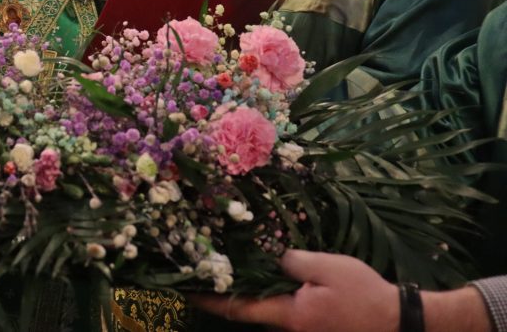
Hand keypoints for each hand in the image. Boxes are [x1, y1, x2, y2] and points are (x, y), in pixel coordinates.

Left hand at [191, 250, 398, 331]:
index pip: (238, 309)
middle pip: (251, 311)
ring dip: (254, 293)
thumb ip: (293, 262)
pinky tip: (273, 278)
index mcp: (288, 315)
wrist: (400, 323)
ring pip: (269, 311)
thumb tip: (271, 259)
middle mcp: (289, 330)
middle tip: (206, 268)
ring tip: (234, 267)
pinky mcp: (313, 328)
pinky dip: (274, 296)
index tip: (184, 290)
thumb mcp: (327, 267)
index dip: (209, 299)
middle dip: (230, 291)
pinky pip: (286, 312)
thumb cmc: (364, 295)